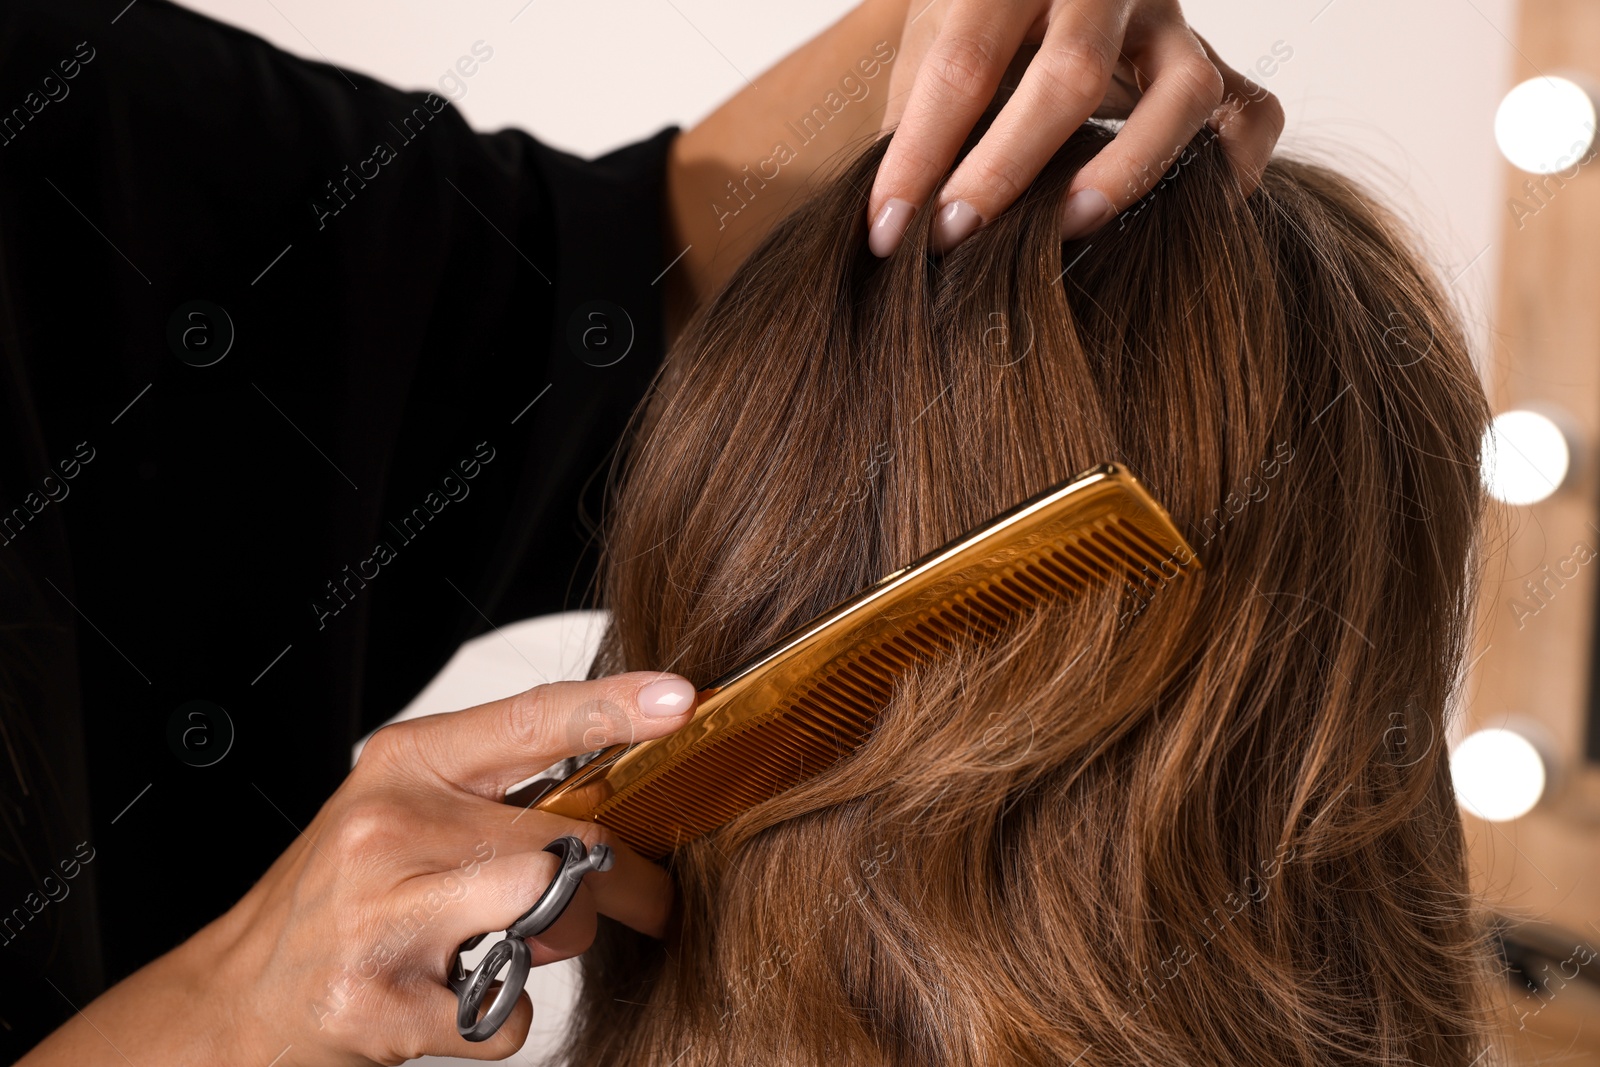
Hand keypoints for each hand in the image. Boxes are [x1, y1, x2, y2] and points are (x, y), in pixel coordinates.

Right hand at [19, 672, 698, 1066]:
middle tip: (653, 900)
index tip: (679, 699)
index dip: (613, 706)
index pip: (529, 719)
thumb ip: (496, 804)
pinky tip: (453, 1000)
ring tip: (507, 947)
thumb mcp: (405, 816)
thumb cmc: (340, 899)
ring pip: (548, 916)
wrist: (238, 997)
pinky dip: (502, 1018)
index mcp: (406, 766)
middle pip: (564, 840)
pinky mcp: (382, 1003)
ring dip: (558, 945)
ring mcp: (384, 916)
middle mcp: (390, 828)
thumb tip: (615, 815)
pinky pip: (508, 1012)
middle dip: (630, 881)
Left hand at [865, 0, 1285, 255]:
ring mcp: (1170, 19)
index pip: (962, 63)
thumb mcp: (933, 43)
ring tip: (1069, 228)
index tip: (885, 232)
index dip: (919, 155)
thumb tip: (879, 228)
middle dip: (1005, 167)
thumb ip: (916, 116)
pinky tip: (1176, 218)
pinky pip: (1251, 115)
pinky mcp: (1216, 59)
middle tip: (955, 236)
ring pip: (1183, 91)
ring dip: (1124, 171)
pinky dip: (1227, 174)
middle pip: (1070, 72)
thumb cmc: (981, 28)